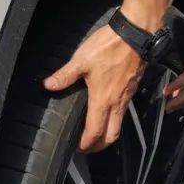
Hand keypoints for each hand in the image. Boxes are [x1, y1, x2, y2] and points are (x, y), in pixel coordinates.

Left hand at [44, 25, 144, 152]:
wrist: (135, 34)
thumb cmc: (109, 47)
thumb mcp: (82, 59)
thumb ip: (65, 75)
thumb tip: (48, 85)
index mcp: (102, 99)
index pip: (95, 131)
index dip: (87, 143)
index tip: (79, 148)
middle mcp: (116, 102)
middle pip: (112, 135)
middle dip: (100, 145)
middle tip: (88, 146)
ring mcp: (126, 96)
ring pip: (119, 124)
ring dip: (108, 133)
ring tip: (96, 132)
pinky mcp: (132, 88)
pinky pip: (124, 111)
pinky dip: (115, 118)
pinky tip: (106, 109)